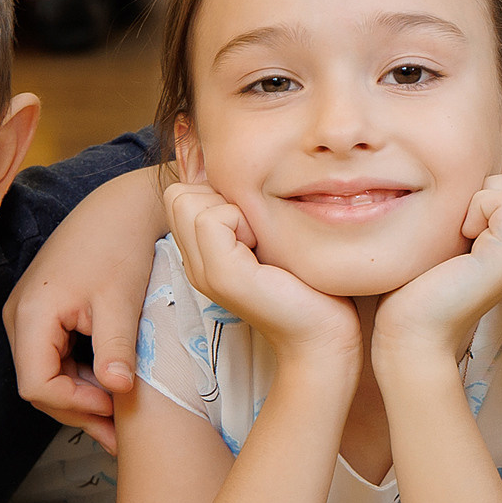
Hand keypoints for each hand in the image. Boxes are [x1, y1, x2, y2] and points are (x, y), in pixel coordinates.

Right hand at [4, 169, 164, 452]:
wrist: (120, 207)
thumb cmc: (120, 246)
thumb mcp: (122, 302)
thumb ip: (116, 349)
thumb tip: (118, 392)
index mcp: (31, 314)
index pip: (35, 385)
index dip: (74, 404)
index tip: (113, 407)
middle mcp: (18, 317)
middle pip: (37, 385)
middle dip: (78, 409)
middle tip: (118, 431)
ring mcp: (26, 316)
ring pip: (45, 374)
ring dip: (81, 395)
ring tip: (120, 411)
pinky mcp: (41, 314)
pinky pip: (53, 357)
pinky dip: (80, 375)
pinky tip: (111, 383)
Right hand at [164, 181, 358, 363]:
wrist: (323, 335)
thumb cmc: (307, 283)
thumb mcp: (268, 236)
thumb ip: (245, 210)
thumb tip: (234, 167)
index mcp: (202, 255)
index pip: (180, 193)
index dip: (216, 194)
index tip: (254, 225)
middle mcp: (194, 263)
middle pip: (178, 193)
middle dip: (219, 197)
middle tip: (256, 232)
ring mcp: (203, 271)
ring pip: (189, 200)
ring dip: (231, 209)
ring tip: (260, 242)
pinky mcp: (222, 275)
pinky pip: (211, 218)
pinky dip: (241, 221)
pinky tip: (263, 250)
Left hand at [375, 172, 501, 366]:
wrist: (412, 335)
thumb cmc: (414, 290)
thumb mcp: (446, 240)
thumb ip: (464, 215)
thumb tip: (455, 178)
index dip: (495, 187)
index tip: (462, 220)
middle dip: (496, 186)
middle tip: (464, 221)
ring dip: (485, 196)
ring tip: (462, 231)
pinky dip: (478, 207)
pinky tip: (461, 238)